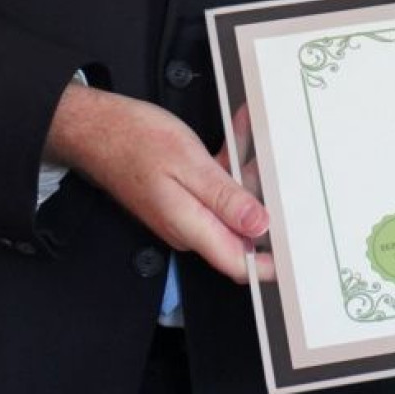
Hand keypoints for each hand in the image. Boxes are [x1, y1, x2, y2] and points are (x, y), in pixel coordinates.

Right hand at [46, 85, 269, 283]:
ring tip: (257, 135)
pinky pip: (216, 185)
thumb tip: (259, 226)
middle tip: (284, 170)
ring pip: (231, 201)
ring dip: (247, 171)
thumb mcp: (189, 164)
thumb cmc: (133, 141)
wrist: (94, 128)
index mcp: (191, 226)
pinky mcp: (182, 195)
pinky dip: (229, 160)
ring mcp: (185, 211)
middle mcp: (189, 226)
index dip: (270, 265)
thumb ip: (224, 198)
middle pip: (241, 229)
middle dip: (266, 201)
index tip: (299, 254)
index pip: (238, 264)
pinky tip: (239, 131)